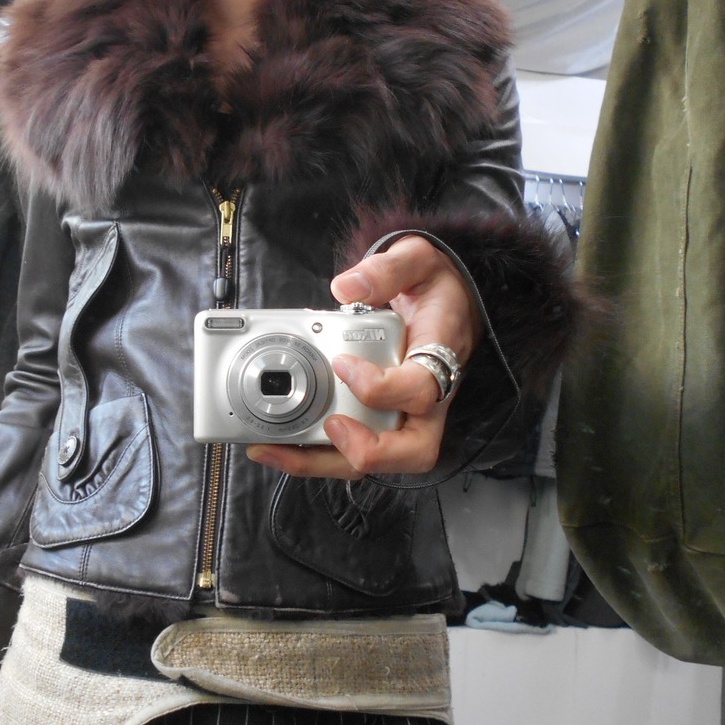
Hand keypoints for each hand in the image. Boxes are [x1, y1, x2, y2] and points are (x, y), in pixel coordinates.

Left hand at [246, 235, 477, 477]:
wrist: (451, 303)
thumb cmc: (436, 287)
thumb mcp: (419, 261)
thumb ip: (388, 269)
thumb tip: (345, 286)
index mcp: (441, 358)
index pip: (421, 390)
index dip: (381, 387)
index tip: (342, 364)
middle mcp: (429, 399)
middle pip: (411, 451)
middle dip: (364, 451)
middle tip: (327, 427)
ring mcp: (406, 416)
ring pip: (376, 461)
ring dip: (323, 463)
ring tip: (273, 449)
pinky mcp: (381, 421)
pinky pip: (352, 449)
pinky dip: (314, 455)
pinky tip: (276, 443)